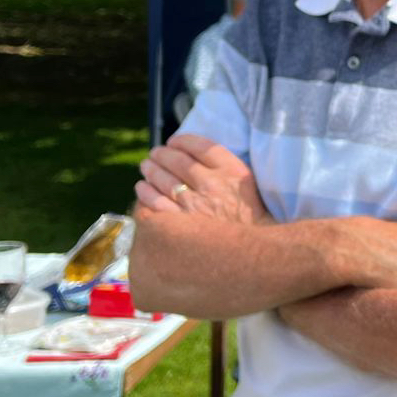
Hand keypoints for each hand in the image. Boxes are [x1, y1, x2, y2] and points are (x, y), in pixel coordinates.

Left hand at [136, 134, 272, 226]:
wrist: (253, 255)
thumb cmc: (251, 220)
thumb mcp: (248, 185)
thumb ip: (227, 167)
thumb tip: (196, 154)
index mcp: (232, 172)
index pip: (200, 146)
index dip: (182, 141)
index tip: (174, 142)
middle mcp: (212, 185)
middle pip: (178, 160)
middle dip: (162, 154)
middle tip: (155, 154)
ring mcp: (194, 206)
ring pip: (163, 180)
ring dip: (151, 170)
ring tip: (146, 168)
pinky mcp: (181, 226)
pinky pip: (155, 204)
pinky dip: (146, 193)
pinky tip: (143, 189)